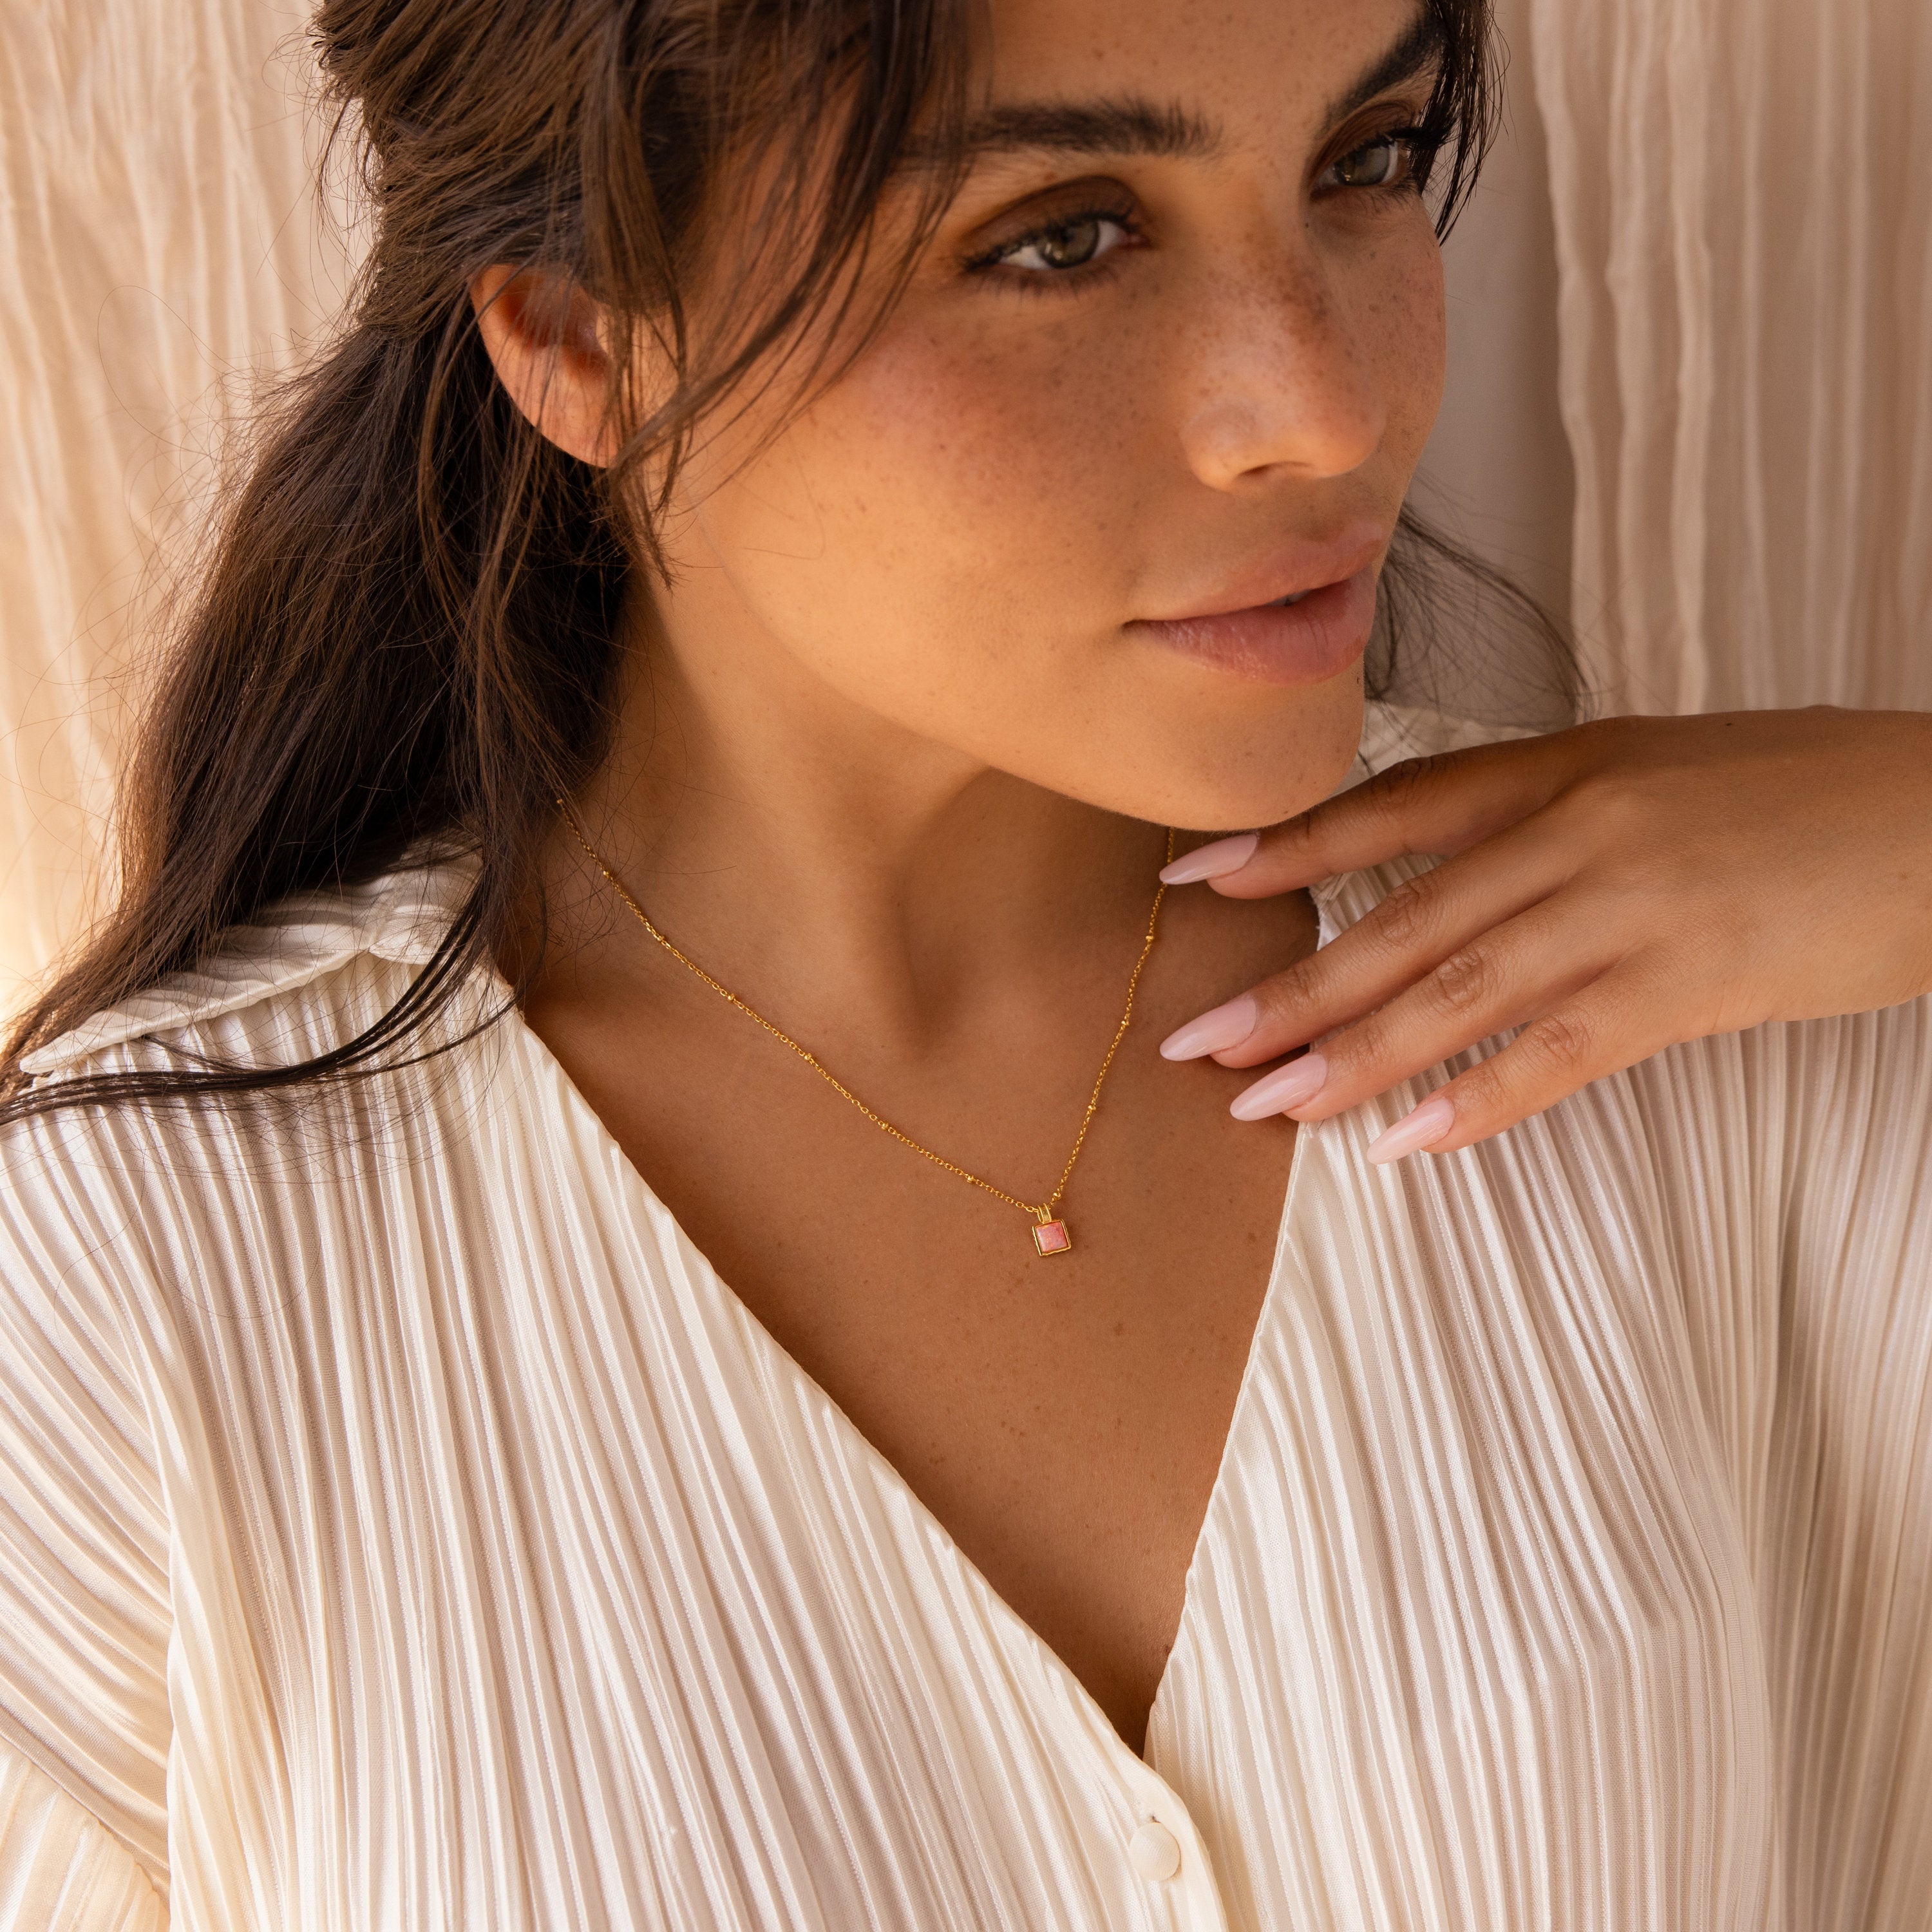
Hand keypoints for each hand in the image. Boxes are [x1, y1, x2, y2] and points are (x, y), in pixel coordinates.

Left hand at [1156, 708, 1931, 1159]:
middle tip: (1196, 1043)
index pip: (1392, 806)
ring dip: (1354, 1055)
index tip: (1196, 881)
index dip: (1287, 845)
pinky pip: (1560, 1049)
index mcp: (1565, 764)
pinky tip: (1406, 1141)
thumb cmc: (1808, 796)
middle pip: (1402, 915)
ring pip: (1459, 989)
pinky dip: (1480, 1098)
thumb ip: (1556, 815)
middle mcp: (1579, 824)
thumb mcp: (1660, 774)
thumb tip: (1462, 876)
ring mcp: (1631, 900)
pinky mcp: (1693, 976)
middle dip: (1290, 986)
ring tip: (1268, 1106)